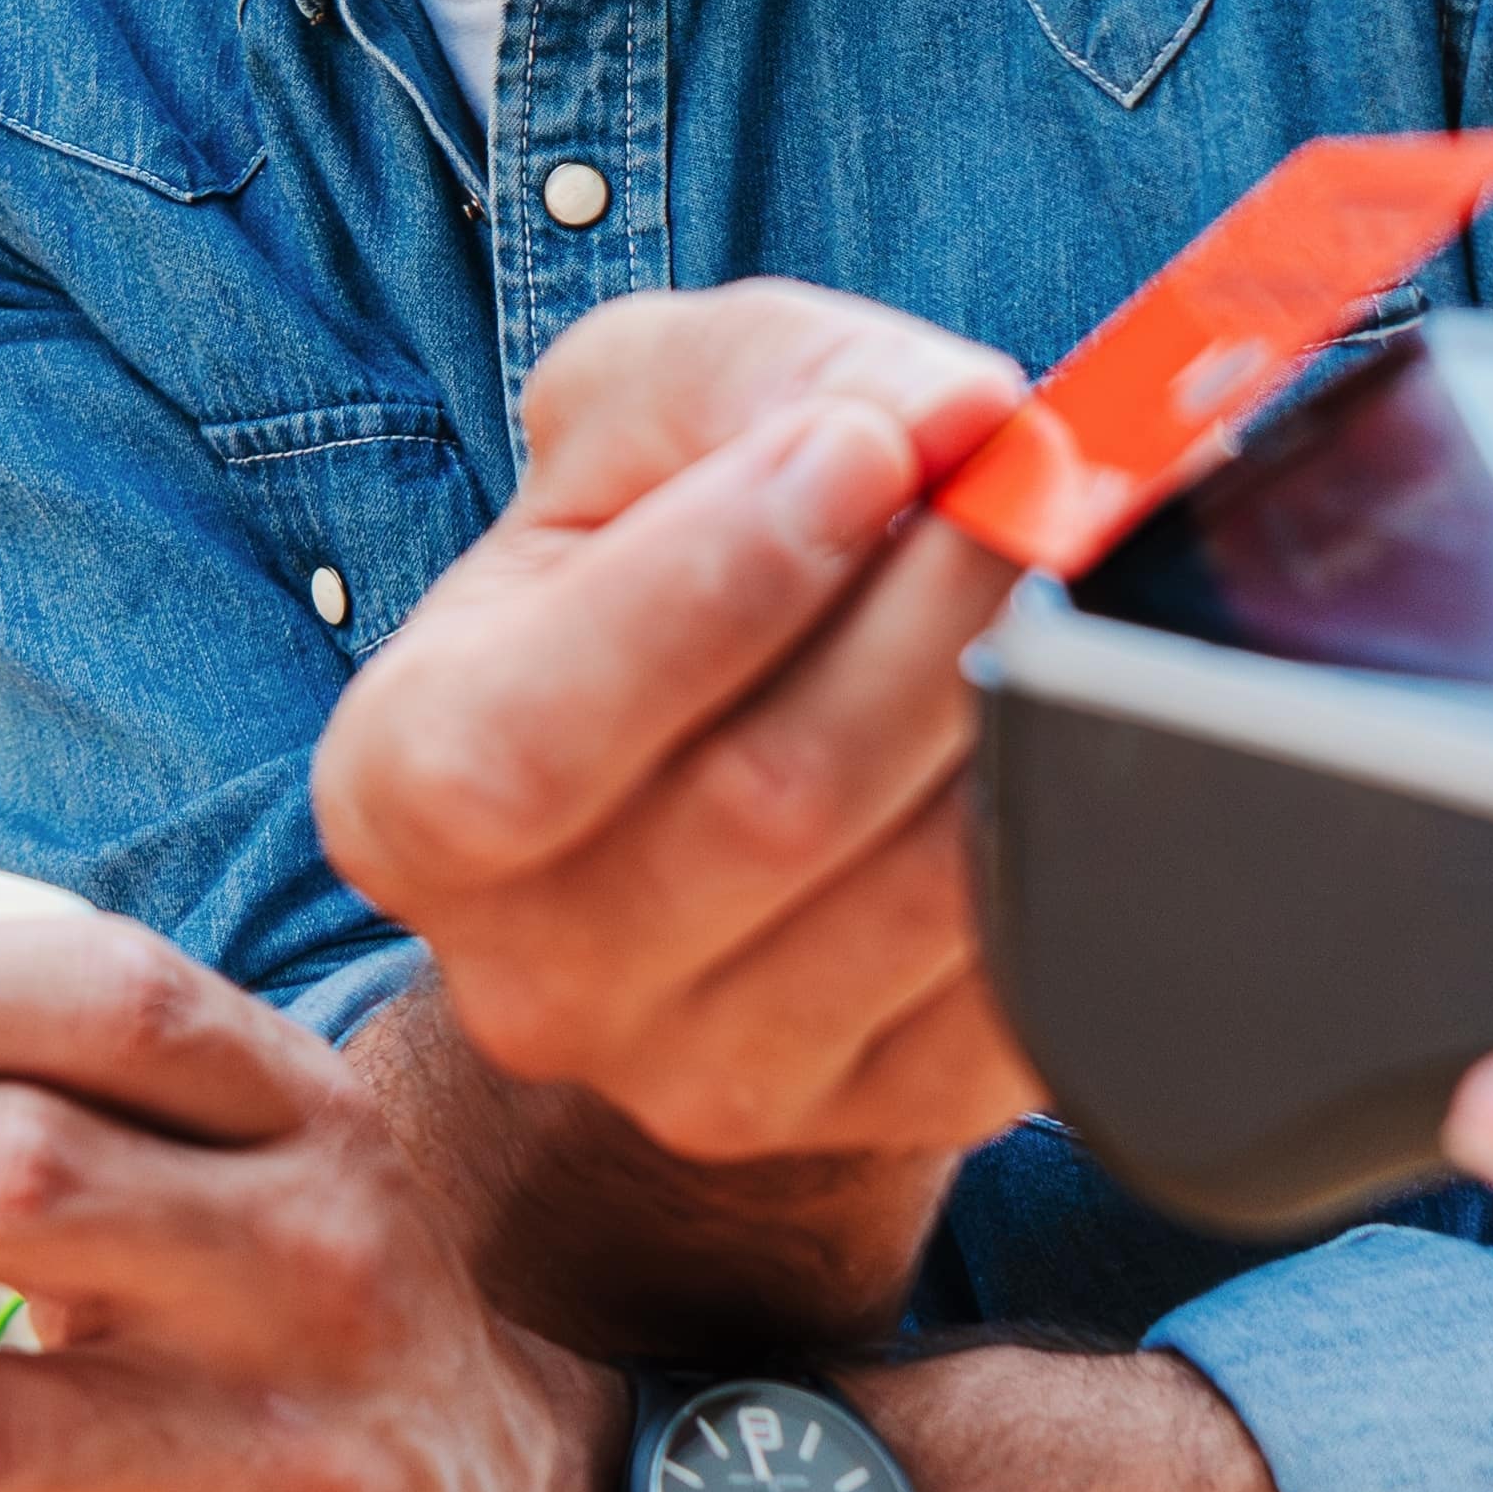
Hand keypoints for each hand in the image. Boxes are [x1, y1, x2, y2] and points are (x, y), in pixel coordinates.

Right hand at [311, 283, 1032, 1183]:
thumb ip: (758, 374)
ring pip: (913, 893)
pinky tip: (1085, 714)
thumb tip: (952, 415)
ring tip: (1071, 569)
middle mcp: (534, 976)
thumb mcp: (643, 417)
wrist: (718, 767)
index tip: (861, 448)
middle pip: (764, 805)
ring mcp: (705, 1081)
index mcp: (407, 796)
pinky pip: (1018, 978)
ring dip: (1027, 704)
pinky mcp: (881, 1118)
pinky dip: (1078, 823)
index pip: (526, 745)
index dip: (709, 591)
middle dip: (927, 608)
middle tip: (1031, 474)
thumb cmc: (657, 561)